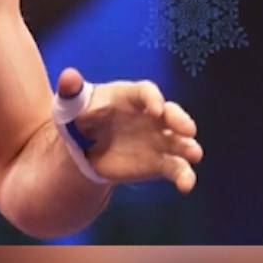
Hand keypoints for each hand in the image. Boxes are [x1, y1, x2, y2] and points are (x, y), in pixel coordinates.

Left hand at [56, 68, 202, 192]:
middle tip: (188, 129)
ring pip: (179, 141)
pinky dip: (184, 176)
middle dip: (180, 119)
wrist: (85, 147)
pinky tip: (185, 186)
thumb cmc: (80, 116)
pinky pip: (176, 168)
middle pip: (171, 114)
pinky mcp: (159, 162)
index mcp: (131, 96)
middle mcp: (151, 115)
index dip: (153, 99)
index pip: (146, 92)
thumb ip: (71, 89)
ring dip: (188, 147)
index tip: (155, 109)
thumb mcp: (71, 102)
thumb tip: (68, 76)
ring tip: (194, 155)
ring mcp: (159, 139)